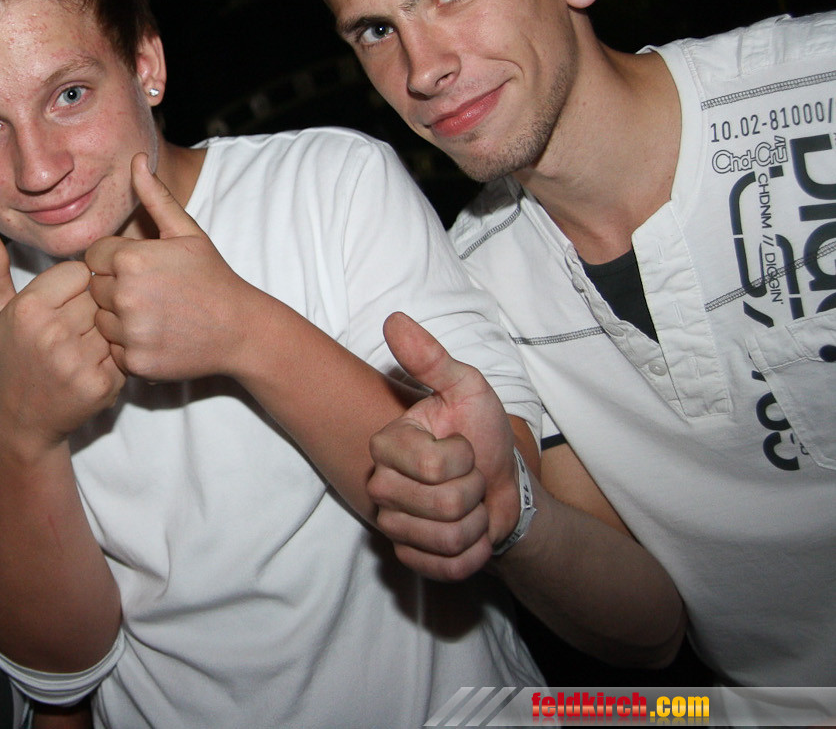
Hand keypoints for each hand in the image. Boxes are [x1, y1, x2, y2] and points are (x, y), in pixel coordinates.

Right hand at [0, 228, 124, 457]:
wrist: (24, 419)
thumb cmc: (12, 359)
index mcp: (29, 309)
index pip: (79, 271)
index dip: (75, 285)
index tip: (65, 303)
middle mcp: (53, 333)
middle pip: (98, 296)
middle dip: (91, 308)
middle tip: (76, 327)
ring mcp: (78, 361)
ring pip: (113, 322)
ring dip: (105, 331)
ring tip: (84, 346)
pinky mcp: (101, 385)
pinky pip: (124, 352)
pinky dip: (116, 358)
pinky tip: (94, 365)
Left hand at [84, 153, 256, 381]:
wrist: (240, 328)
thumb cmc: (212, 276)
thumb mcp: (186, 231)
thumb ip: (155, 197)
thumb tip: (136, 159)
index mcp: (131, 259)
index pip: (93, 256)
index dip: (115, 260)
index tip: (142, 267)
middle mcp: (125, 295)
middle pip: (94, 288)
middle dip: (114, 288)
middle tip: (150, 292)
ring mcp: (130, 331)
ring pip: (100, 320)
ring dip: (118, 318)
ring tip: (153, 313)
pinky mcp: (135, 361)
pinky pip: (113, 350)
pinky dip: (128, 346)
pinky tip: (155, 335)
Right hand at [366, 312, 522, 580]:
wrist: (503, 487)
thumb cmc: (482, 434)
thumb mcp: (467, 389)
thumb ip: (431, 358)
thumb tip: (394, 319)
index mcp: (390, 445)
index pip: (430, 466)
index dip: (464, 460)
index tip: (465, 448)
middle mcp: (382, 485)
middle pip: (441, 505)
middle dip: (474, 493)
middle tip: (470, 479)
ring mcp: (394, 524)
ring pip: (445, 537)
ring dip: (476, 523)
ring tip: (471, 506)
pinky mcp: (409, 557)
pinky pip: (444, 566)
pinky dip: (472, 554)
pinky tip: (469, 534)